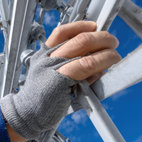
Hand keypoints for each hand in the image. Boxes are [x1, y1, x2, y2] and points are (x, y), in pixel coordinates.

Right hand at [1, 21, 120, 141]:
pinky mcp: (59, 78)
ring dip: (105, 48)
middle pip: (78, 37)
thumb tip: (97, 62)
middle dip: (100, 37)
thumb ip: (70, 68)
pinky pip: (85, 64)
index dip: (81, 26)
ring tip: (114, 54)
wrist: (27, 115)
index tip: (94, 27)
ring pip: (84, 46)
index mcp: (43, 55)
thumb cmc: (41, 100)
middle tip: (111, 42)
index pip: (62, 32)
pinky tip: (106, 65)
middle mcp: (46, 57)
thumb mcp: (51, 78)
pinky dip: (100, 62)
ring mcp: (51, 66)